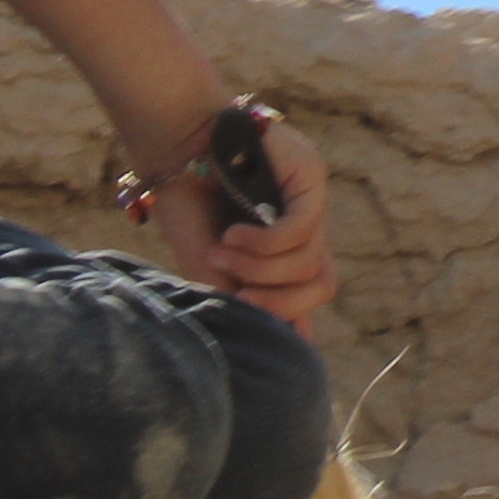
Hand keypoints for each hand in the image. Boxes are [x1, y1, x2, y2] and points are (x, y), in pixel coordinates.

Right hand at [146, 117, 336, 326]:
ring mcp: (312, 201)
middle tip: (237, 293)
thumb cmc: (187, 202)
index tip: (279, 352)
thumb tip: (267, 334)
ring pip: (309, 263)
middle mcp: (305, 228)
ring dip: (258, 268)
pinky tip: (234, 235)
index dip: (300, 326)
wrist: (176, 146)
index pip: (309, 292)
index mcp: (283, 251)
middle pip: (322, 286)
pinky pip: (301, 229)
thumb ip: (236, 293)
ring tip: (222, 250)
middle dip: (278, 303)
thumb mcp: (208, 260)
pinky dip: (264, 243)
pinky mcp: (310, 176)